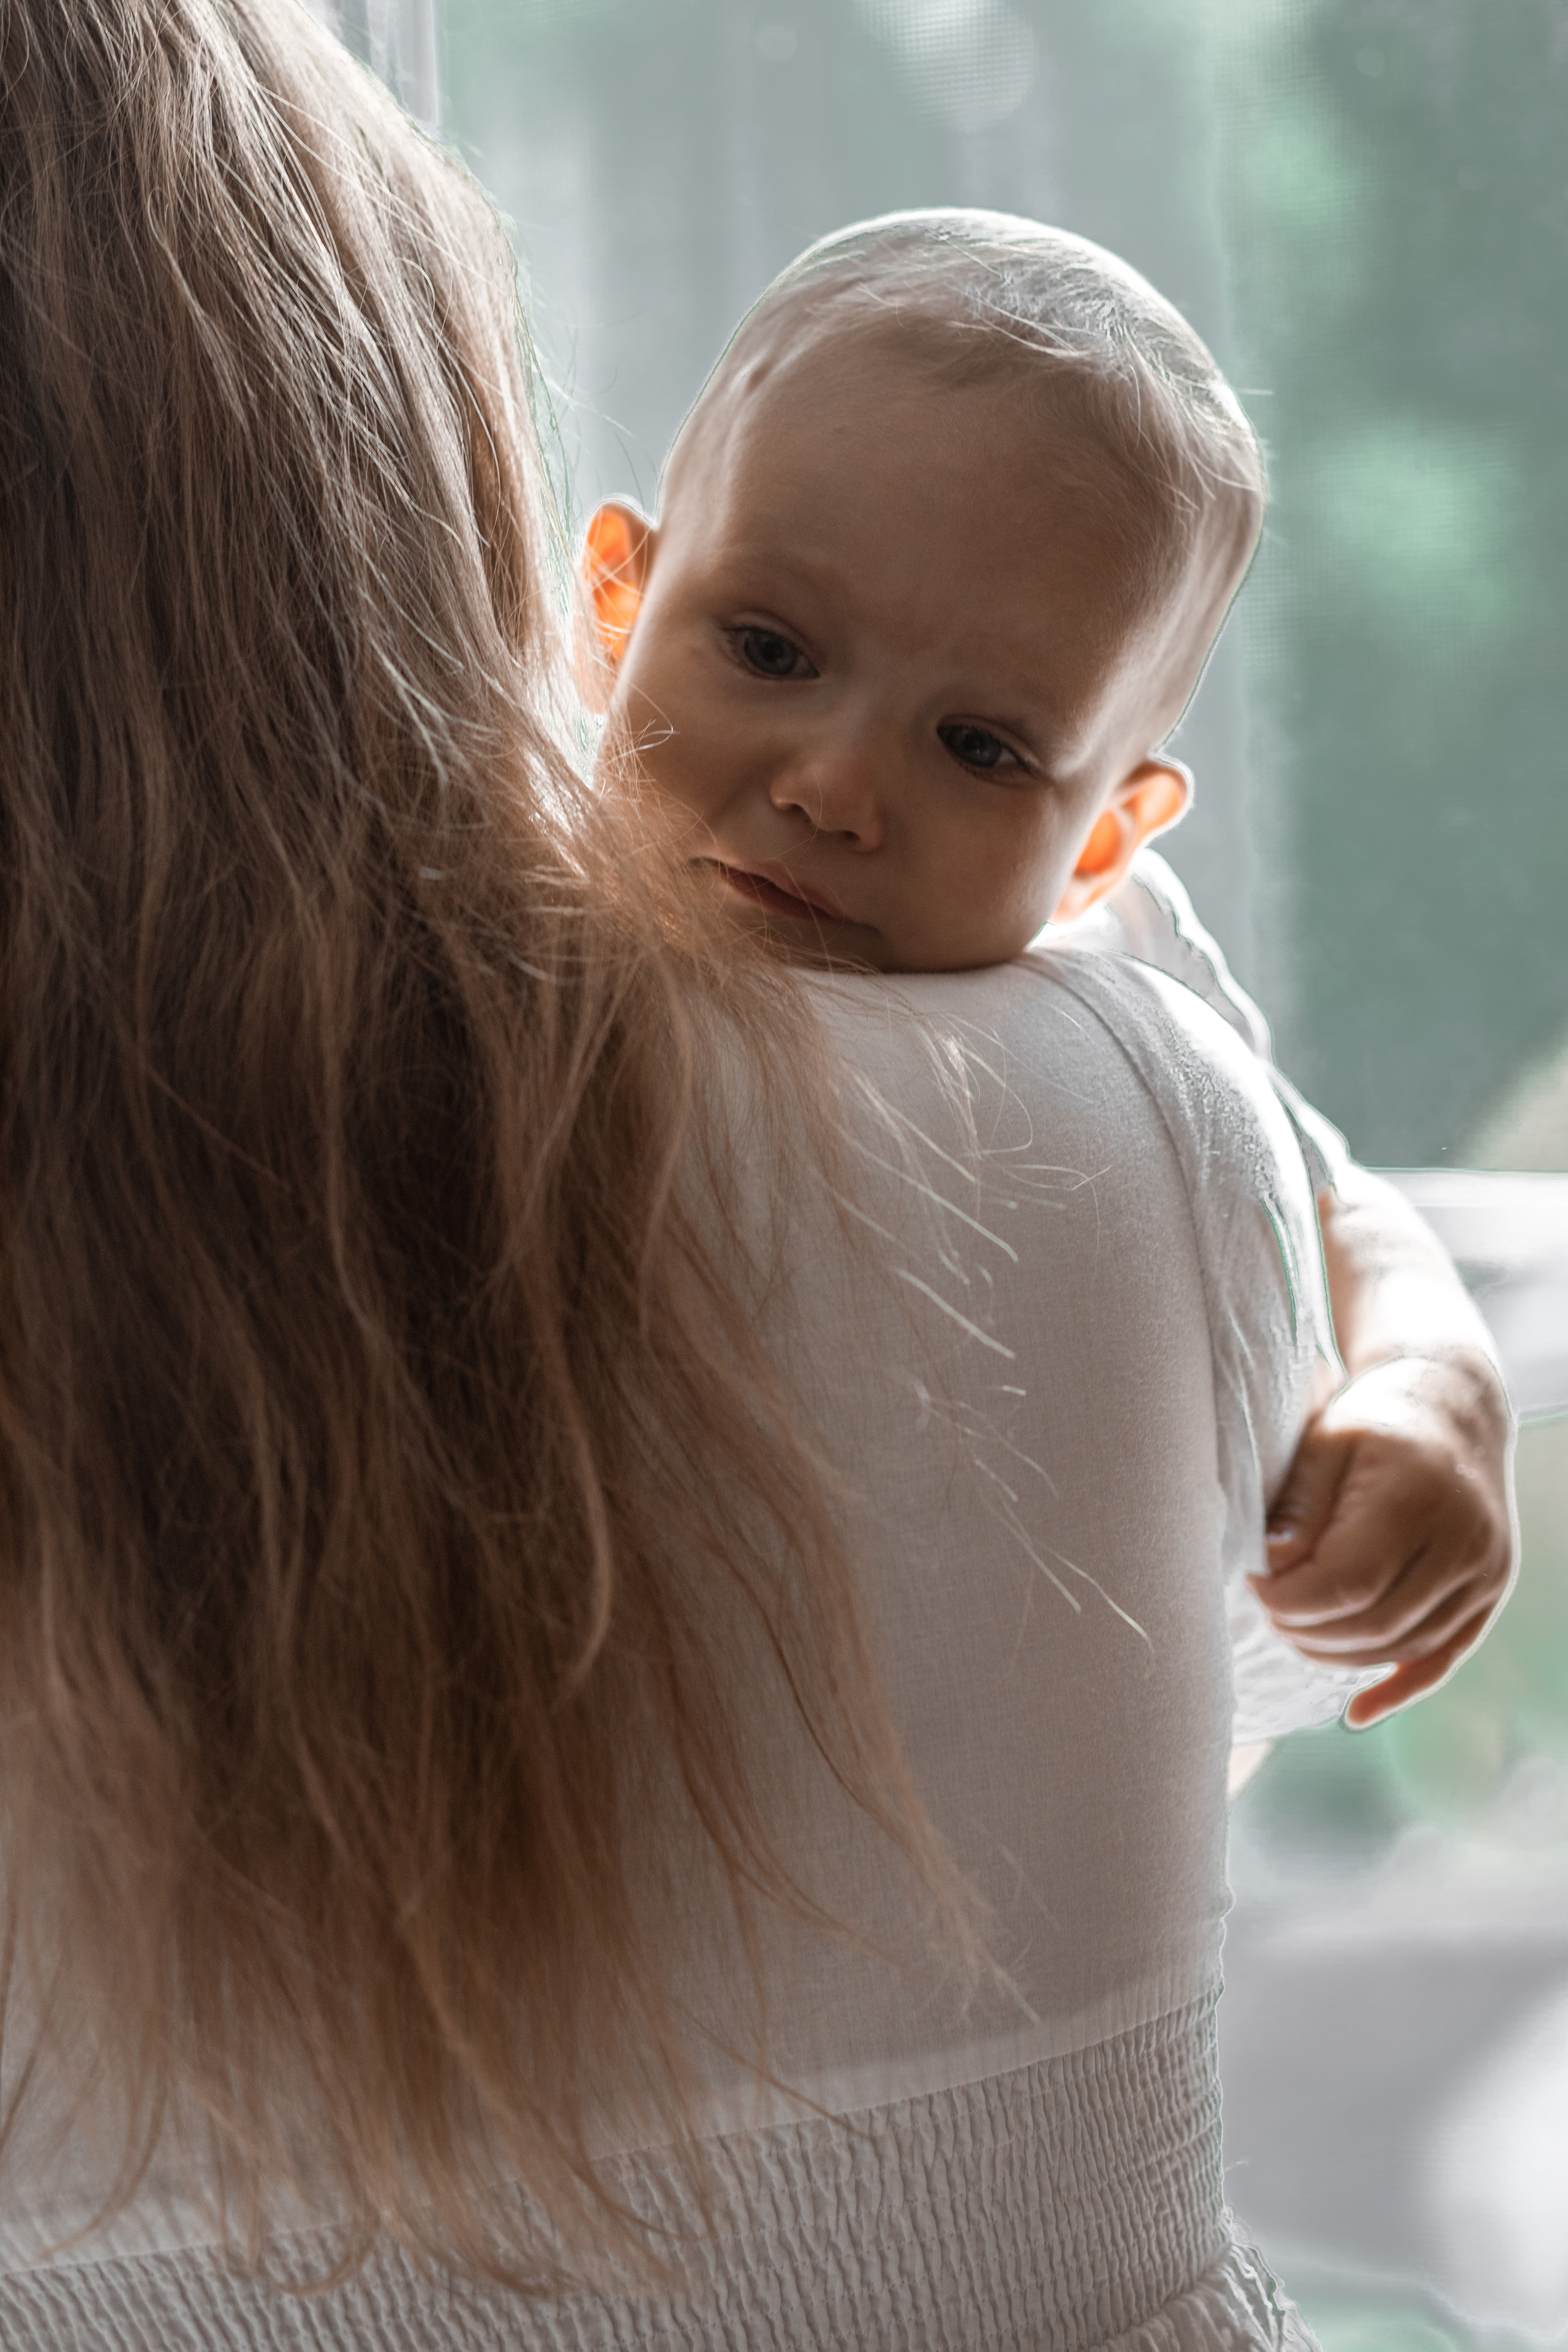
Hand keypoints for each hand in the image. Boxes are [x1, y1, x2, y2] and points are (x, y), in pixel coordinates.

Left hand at [1254, 1348, 1514, 1728]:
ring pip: (1404, 1646)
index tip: (1255, 1583)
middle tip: (1268, 1608)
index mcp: (1417, 1498)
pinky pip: (1443, 1658)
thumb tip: (1269, 1569)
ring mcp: (1485, 1571)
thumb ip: (1297, 1509)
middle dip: (1308, 1629)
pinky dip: (1399, 1686)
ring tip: (1296, 1629)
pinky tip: (1358, 1711)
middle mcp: (1463, 1541)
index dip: (1290, 1600)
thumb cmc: (1373, 1421)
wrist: (1451, 1406)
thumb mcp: (1324, 1444)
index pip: (1347, 1583)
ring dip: (1340, 1655)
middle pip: (1374, 1624)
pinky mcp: (1490, 1591)